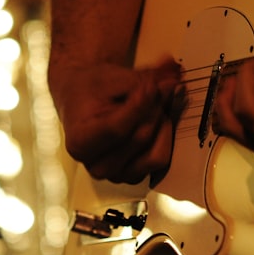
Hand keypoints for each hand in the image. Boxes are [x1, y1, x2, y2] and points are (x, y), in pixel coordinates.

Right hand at [51, 57, 182, 183]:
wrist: (86, 101)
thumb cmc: (95, 89)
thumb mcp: (115, 77)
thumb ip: (145, 79)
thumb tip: (173, 78)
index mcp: (80, 142)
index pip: (118, 128)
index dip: (140, 104)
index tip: (151, 84)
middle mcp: (96, 166)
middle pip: (140, 138)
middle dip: (154, 109)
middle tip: (156, 87)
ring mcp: (117, 175)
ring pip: (155, 154)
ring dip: (161, 124)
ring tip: (154, 105)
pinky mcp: (134, 177)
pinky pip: (161, 159)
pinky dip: (163, 137)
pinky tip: (155, 120)